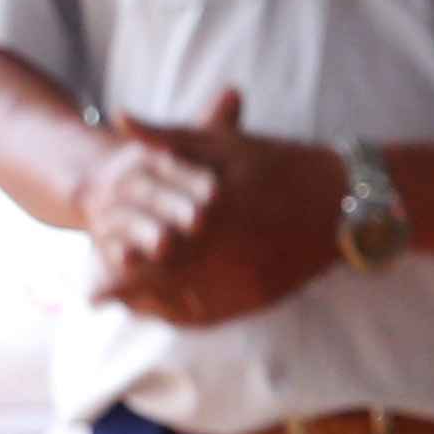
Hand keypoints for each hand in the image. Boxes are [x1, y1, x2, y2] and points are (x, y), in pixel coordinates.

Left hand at [84, 91, 348, 326]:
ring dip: (155, 307)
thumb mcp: (224, 143)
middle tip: (95, 297)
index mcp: (211, 213)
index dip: (118, 271)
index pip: (154, 251)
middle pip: (166, 285)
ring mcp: (249, 279)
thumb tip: (117, 118)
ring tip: (125, 304)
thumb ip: (167, 136)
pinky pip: (219, 313)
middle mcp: (229, 253)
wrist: (346, 200)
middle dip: (128, 293)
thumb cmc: (282, 163)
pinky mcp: (264, 295)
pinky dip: (189, 315)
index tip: (88, 281)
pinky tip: (168, 311)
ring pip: (191, 305)